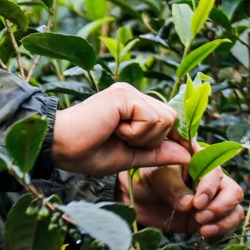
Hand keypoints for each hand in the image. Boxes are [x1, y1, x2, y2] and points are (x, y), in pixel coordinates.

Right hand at [51, 83, 190, 175]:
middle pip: (171, 119)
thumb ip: (158, 154)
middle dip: (154, 140)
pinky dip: (137, 133)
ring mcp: (128, 92)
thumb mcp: (131, 157)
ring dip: (145, 137)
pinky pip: (151, 119)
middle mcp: (132, 94)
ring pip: (164, 119)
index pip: (168, 120)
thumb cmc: (88, 152)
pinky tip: (114, 129)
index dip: (175, 139)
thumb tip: (188, 155)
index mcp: (133, 106)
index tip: (183, 155)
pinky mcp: (124, 94)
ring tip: (118, 134)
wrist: (61, 147)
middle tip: (125, 141)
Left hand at [119, 158, 244, 238]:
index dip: (209, 190)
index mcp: (199, 162)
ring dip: (224, 223)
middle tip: (200, 218)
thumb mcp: (157, 178)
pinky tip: (205, 237)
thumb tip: (189, 205)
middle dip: (221, 208)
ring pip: (235, 210)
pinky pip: (228, 226)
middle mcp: (211, 181)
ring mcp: (213, 200)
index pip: (215, 174)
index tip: (196, 204)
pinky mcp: (211, 218)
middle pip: (233, 192)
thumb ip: (173, 189)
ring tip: (202, 230)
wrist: (139, 197)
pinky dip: (222, 233)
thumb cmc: (147, 178)